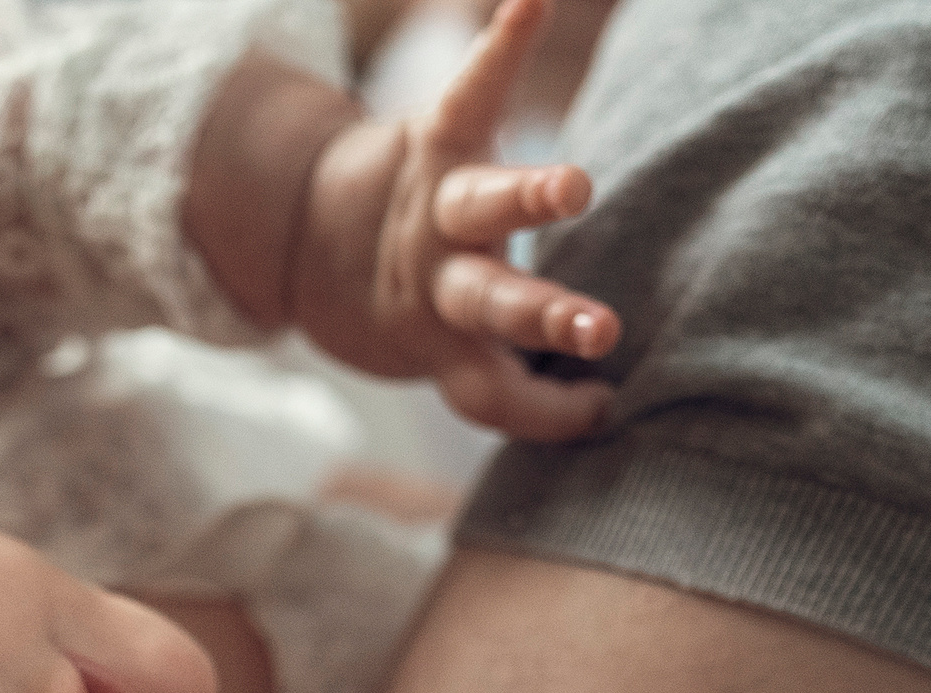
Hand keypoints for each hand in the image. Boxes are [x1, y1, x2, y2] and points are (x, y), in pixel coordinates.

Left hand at [291, 0, 617, 438]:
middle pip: (489, 303)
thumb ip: (521, 379)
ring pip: (479, 208)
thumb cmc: (428, 311)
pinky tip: (535, 0)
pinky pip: (472, 90)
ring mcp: (435, 210)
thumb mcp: (456, 357)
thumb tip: (609, 413)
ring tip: (575, 188)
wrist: (321, 248)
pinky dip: (504, 44)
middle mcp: (438, 280)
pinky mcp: (435, 140)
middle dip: (542, 316)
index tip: (602, 411)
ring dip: (530, 196)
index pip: (495, 392)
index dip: (546, 413)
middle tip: (600, 330)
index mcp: (446, 342)